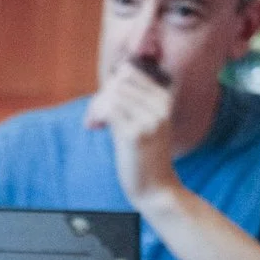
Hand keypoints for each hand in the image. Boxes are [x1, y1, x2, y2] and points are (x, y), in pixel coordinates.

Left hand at [84, 57, 176, 208]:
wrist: (156, 188)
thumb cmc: (146, 155)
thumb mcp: (146, 121)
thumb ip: (132, 101)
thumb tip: (111, 80)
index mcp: (165, 98)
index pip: (131, 72)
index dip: (111, 84)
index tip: (104, 103)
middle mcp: (160, 105)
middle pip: (120, 81)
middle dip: (102, 96)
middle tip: (96, 115)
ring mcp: (149, 120)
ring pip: (113, 94)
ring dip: (97, 107)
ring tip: (95, 122)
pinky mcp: (134, 135)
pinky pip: (108, 111)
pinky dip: (96, 116)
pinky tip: (95, 126)